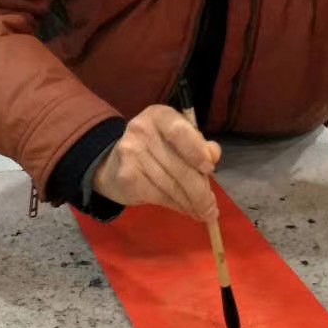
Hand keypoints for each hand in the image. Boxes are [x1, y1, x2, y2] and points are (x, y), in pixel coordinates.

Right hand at [93, 105, 221, 220]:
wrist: (115, 164)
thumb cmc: (156, 149)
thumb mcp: (179, 139)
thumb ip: (199, 145)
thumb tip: (213, 155)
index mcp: (159, 115)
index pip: (179, 131)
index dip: (197, 151)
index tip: (209, 169)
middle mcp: (142, 129)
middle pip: (179, 166)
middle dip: (200, 191)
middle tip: (212, 209)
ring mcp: (131, 153)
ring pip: (171, 185)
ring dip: (191, 203)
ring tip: (203, 212)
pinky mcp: (126, 176)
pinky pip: (159, 196)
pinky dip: (176, 206)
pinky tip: (185, 209)